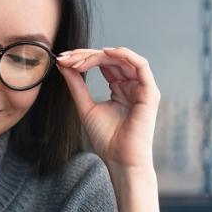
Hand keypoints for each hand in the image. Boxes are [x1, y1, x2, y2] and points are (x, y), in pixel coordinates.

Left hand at [55, 47, 160, 172]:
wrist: (120, 159)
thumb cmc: (106, 139)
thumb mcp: (85, 106)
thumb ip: (76, 84)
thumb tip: (63, 64)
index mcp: (119, 88)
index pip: (102, 64)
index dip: (83, 59)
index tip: (62, 60)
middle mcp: (132, 85)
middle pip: (110, 59)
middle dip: (86, 55)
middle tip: (66, 58)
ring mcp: (142, 87)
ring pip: (122, 59)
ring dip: (98, 55)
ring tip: (78, 60)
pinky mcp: (149, 92)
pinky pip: (140, 65)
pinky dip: (124, 55)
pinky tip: (105, 52)